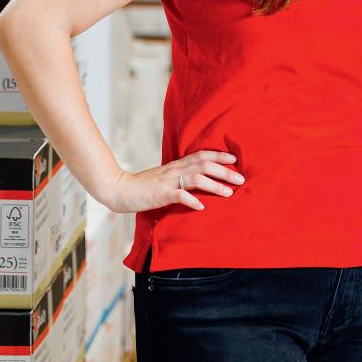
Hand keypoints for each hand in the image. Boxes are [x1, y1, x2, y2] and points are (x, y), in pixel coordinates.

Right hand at [108, 151, 244, 213]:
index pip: (201, 155)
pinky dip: (191, 200)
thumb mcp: (165, 177)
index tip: (235, 159)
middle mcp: (174, 170)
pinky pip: (178, 195)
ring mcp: (167, 182)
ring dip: (214, 185)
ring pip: (195, 178)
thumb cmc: (145, 186)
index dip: (219, 155)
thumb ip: (181, 176)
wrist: (120, 189)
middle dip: (224, 171)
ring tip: (228, 193)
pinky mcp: (159, 194)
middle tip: (241, 178)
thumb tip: (200, 179)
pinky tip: (201, 207)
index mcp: (176, 165)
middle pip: (203, 165)